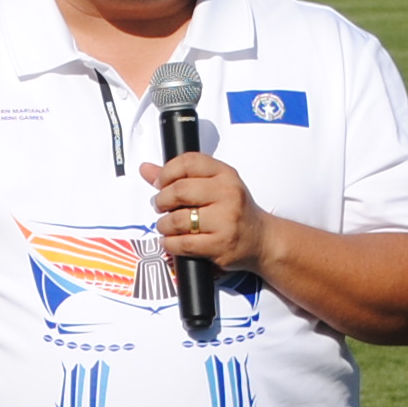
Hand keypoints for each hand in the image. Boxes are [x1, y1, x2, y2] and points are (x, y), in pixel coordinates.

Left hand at [143, 152, 270, 276]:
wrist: (261, 240)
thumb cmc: (235, 211)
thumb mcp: (213, 186)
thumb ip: (179, 177)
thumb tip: (146, 169)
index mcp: (225, 174)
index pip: (188, 162)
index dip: (167, 172)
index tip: (160, 183)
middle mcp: (228, 194)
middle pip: (179, 190)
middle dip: (161, 200)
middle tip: (160, 206)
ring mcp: (225, 220)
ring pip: (178, 220)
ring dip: (164, 225)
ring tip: (166, 226)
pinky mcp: (220, 244)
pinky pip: (183, 243)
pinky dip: (169, 243)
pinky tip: (171, 241)